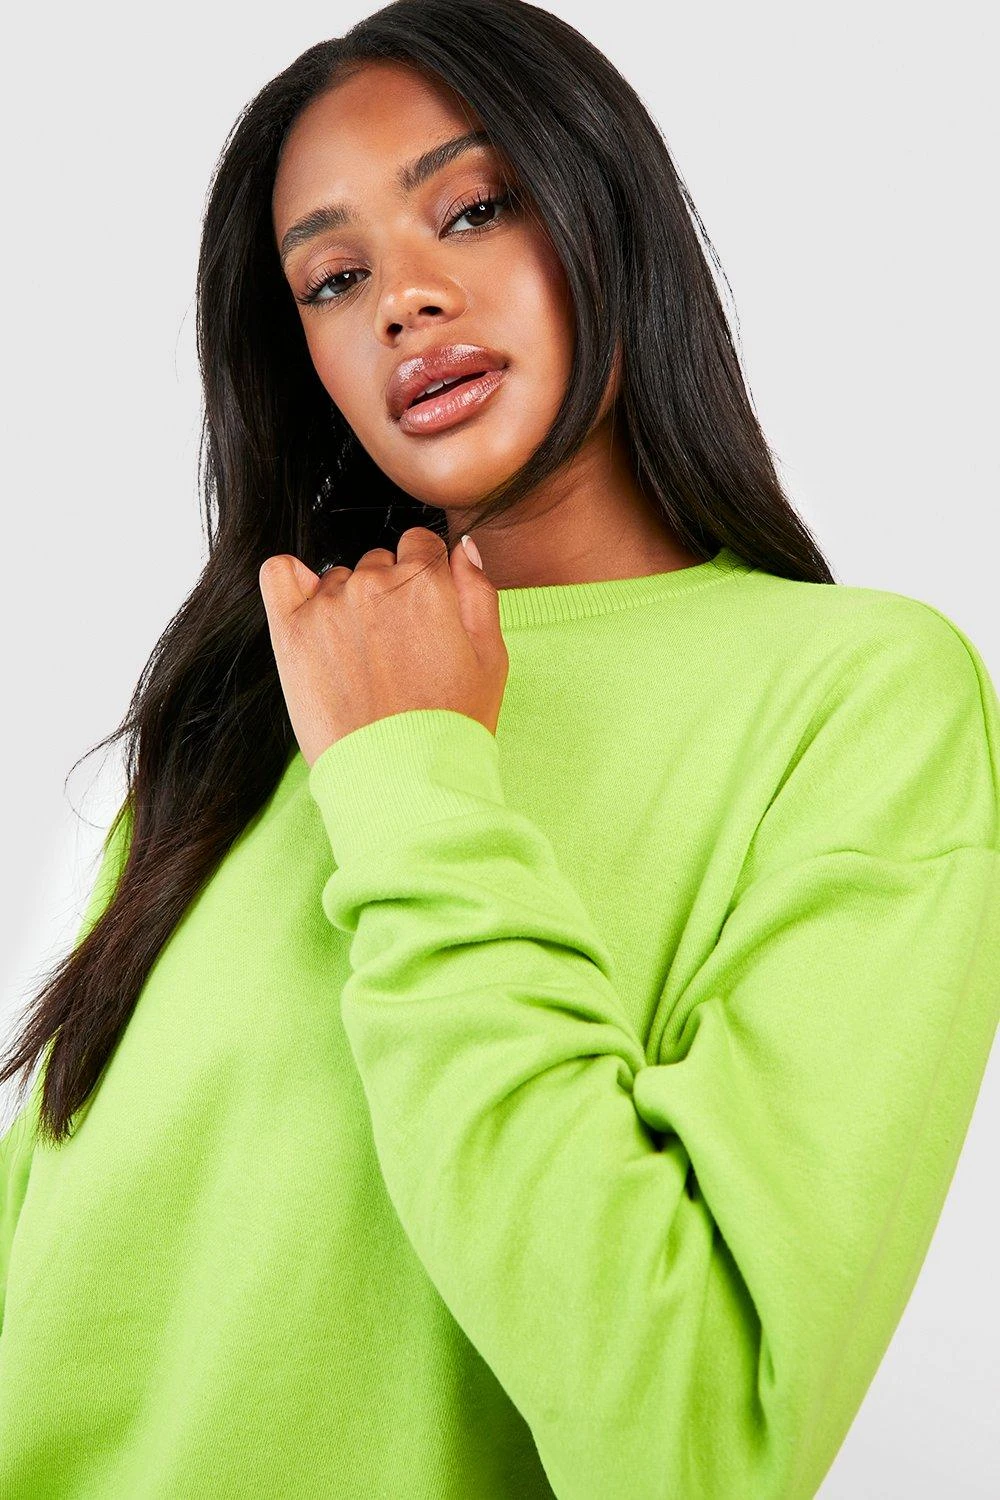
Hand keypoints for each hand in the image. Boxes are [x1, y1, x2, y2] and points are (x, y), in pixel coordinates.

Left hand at [258, 527, 508, 768]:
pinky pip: (279, 574)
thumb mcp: (491, 658)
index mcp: (427, 584)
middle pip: (380, 562)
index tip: (424, 613)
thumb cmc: (450, 724)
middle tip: (396, 649)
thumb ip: (477, 591)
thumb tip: (463, 549)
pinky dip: (292, 582)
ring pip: (338, 578)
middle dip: (389, 594)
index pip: (422, 544)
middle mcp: (375, 584)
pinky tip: (309, 613)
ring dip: (348, 603)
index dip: (427, 577)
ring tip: (361, 660)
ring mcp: (328, 605)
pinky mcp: (290, 630)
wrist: (400, 779)